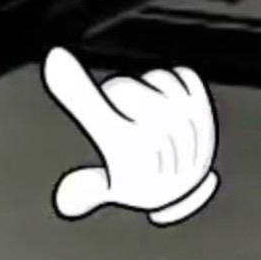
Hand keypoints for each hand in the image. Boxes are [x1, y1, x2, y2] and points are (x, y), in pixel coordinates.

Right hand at [43, 48, 218, 225]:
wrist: (188, 191)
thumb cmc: (144, 185)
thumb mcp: (111, 188)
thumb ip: (85, 189)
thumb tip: (63, 201)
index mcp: (127, 152)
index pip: (94, 111)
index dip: (74, 85)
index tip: (57, 58)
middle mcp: (156, 134)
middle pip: (123, 87)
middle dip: (118, 94)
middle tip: (121, 110)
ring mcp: (183, 117)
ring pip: (157, 78)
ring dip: (150, 89)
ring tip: (148, 110)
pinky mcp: (204, 106)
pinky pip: (182, 75)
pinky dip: (175, 83)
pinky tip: (169, 100)